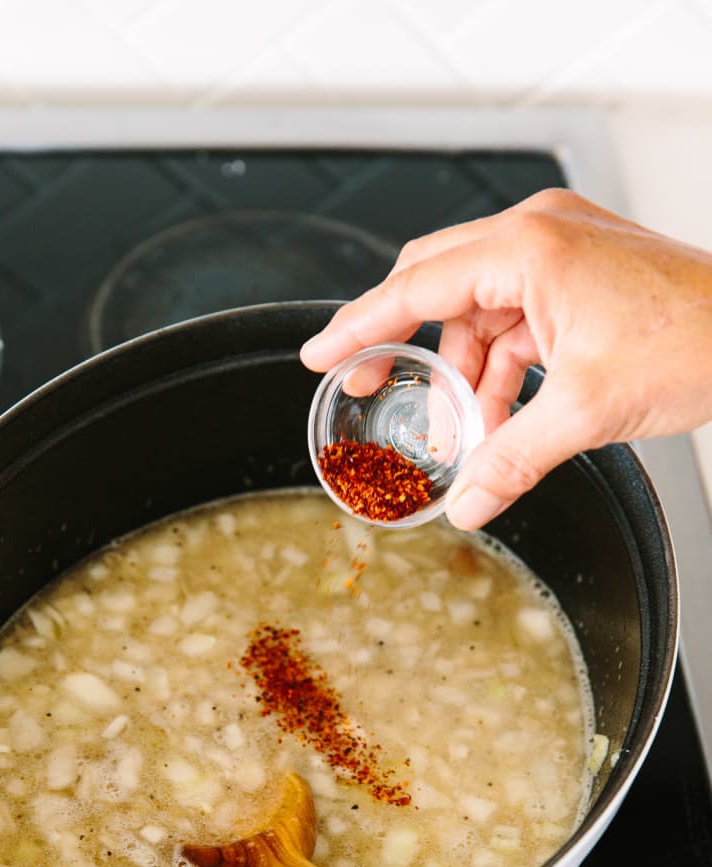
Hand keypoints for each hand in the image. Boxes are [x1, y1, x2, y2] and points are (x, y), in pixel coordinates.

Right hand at [300, 190, 711, 529]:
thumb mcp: (588, 411)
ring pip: (479, 310)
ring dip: (465, 372)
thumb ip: (514, 458)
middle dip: (406, 345)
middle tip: (371, 386)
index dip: (360, 326)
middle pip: (439, 285)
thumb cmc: (697, 339)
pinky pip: (517, 320)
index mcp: (530, 247)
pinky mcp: (580, 276)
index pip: (416, 286)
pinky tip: (499, 417)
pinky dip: (502, 368)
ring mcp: (562, 251)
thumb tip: (468, 503)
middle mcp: (539, 235)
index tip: (322, 353)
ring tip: (461, 431)